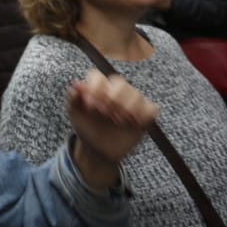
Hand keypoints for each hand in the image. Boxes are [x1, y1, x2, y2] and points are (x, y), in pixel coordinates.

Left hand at [66, 70, 156, 190]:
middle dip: (112, 97)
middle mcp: (115, 91)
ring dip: (127, 107)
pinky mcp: (143, 116)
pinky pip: (152, 108)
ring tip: (117, 121)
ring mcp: (131, 102)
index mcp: (97, 87)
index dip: (95, 89)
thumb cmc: (86, 127)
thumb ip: (74, 99)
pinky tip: (134, 123)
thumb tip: (77, 85)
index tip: (90, 106)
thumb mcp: (76, 114)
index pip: (98, 77)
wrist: (98, 149)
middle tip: (105, 114)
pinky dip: (144, 114)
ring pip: (136, 94)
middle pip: (119, 82)